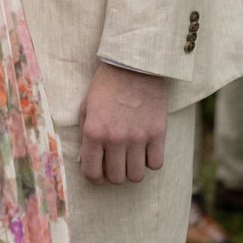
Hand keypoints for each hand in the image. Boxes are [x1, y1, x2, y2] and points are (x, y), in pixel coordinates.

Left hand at [79, 63, 166, 184]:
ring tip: (131, 157)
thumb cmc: (106, 85)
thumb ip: (85, 135)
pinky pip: (156, 164)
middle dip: (114, 173)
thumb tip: (85, 161)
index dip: (94, 176)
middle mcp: (115, 138)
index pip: (92, 173)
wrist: (133, 64)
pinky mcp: (157, 133)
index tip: (98, 171)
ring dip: (132, 170)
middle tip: (115, 161)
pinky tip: (145, 149)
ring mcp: (138, 137)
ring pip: (136, 176)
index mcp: (94, 131)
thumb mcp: (86, 106)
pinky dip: (150, 161)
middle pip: (116, 178)